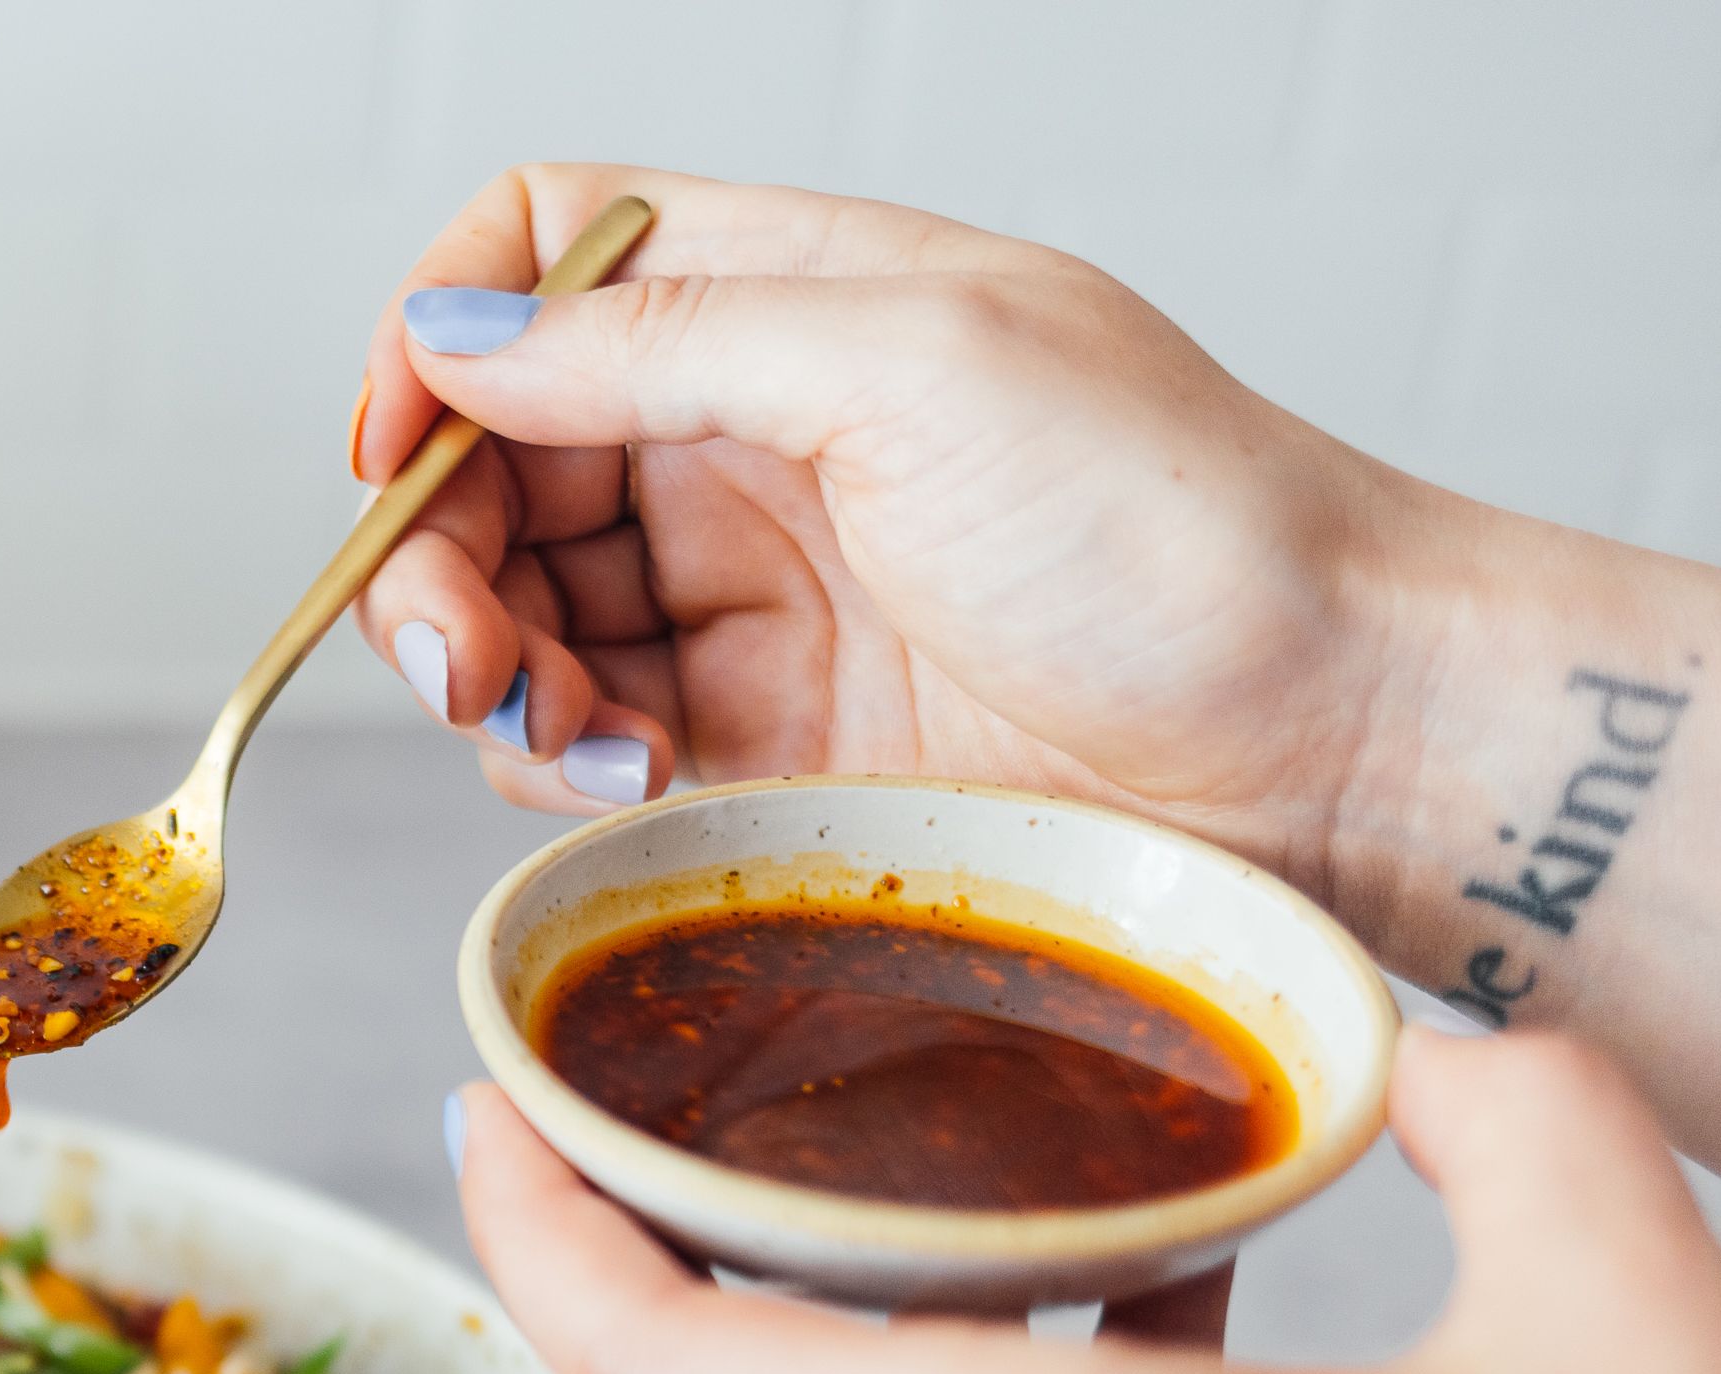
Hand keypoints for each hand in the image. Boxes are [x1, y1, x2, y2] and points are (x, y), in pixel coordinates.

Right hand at [354, 166, 1432, 880]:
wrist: (1325, 740)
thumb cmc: (1179, 525)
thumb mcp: (911, 364)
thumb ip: (664, 340)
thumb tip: (454, 337)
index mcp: (786, 294)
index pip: (542, 254)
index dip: (439, 335)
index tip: (395, 445)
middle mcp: (752, 434)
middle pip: (494, 456)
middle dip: (434, 548)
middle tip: (453, 644)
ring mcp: (756, 593)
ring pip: (521, 608)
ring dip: (488, 667)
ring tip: (553, 720)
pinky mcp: (768, 743)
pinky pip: (588, 737)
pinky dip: (561, 758)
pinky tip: (627, 772)